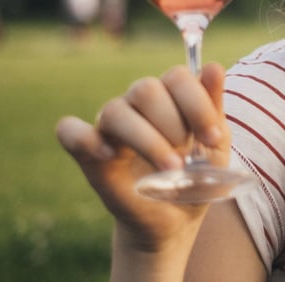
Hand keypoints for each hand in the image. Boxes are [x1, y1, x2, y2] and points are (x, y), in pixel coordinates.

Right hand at [56, 63, 230, 251]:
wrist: (178, 217)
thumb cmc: (198, 173)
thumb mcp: (214, 143)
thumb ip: (212, 105)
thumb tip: (213, 66)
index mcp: (169, 95)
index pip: (176, 77)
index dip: (196, 103)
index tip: (213, 137)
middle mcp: (137, 104)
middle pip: (145, 89)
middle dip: (173, 123)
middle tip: (187, 156)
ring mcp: (111, 126)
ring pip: (116, 110)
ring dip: (147, 139)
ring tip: (170, 167)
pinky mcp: (89, 154)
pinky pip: (70, 132)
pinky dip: (86, 139)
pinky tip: (111, 155)